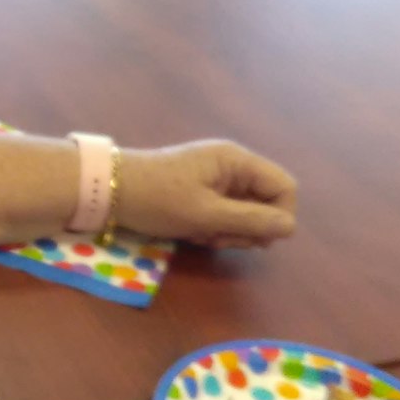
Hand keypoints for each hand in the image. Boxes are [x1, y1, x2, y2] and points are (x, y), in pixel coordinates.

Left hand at [115, 140, 296, 247]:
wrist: (108, 190)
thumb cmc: (158, 198)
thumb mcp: (206, 214)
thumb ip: (251, 220)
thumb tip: (290, 227)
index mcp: (237, 161)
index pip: (284, 187)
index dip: (279, 216)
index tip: (258, 239)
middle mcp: (231, 165)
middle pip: (266, 202)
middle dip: (249, 227)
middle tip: (220, 239)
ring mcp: (216, 178)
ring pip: (245, 212)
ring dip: (229, 231)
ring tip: (201, 236)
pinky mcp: (201, 191)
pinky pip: (223, 213)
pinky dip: (214, 228)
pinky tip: (192, 234)